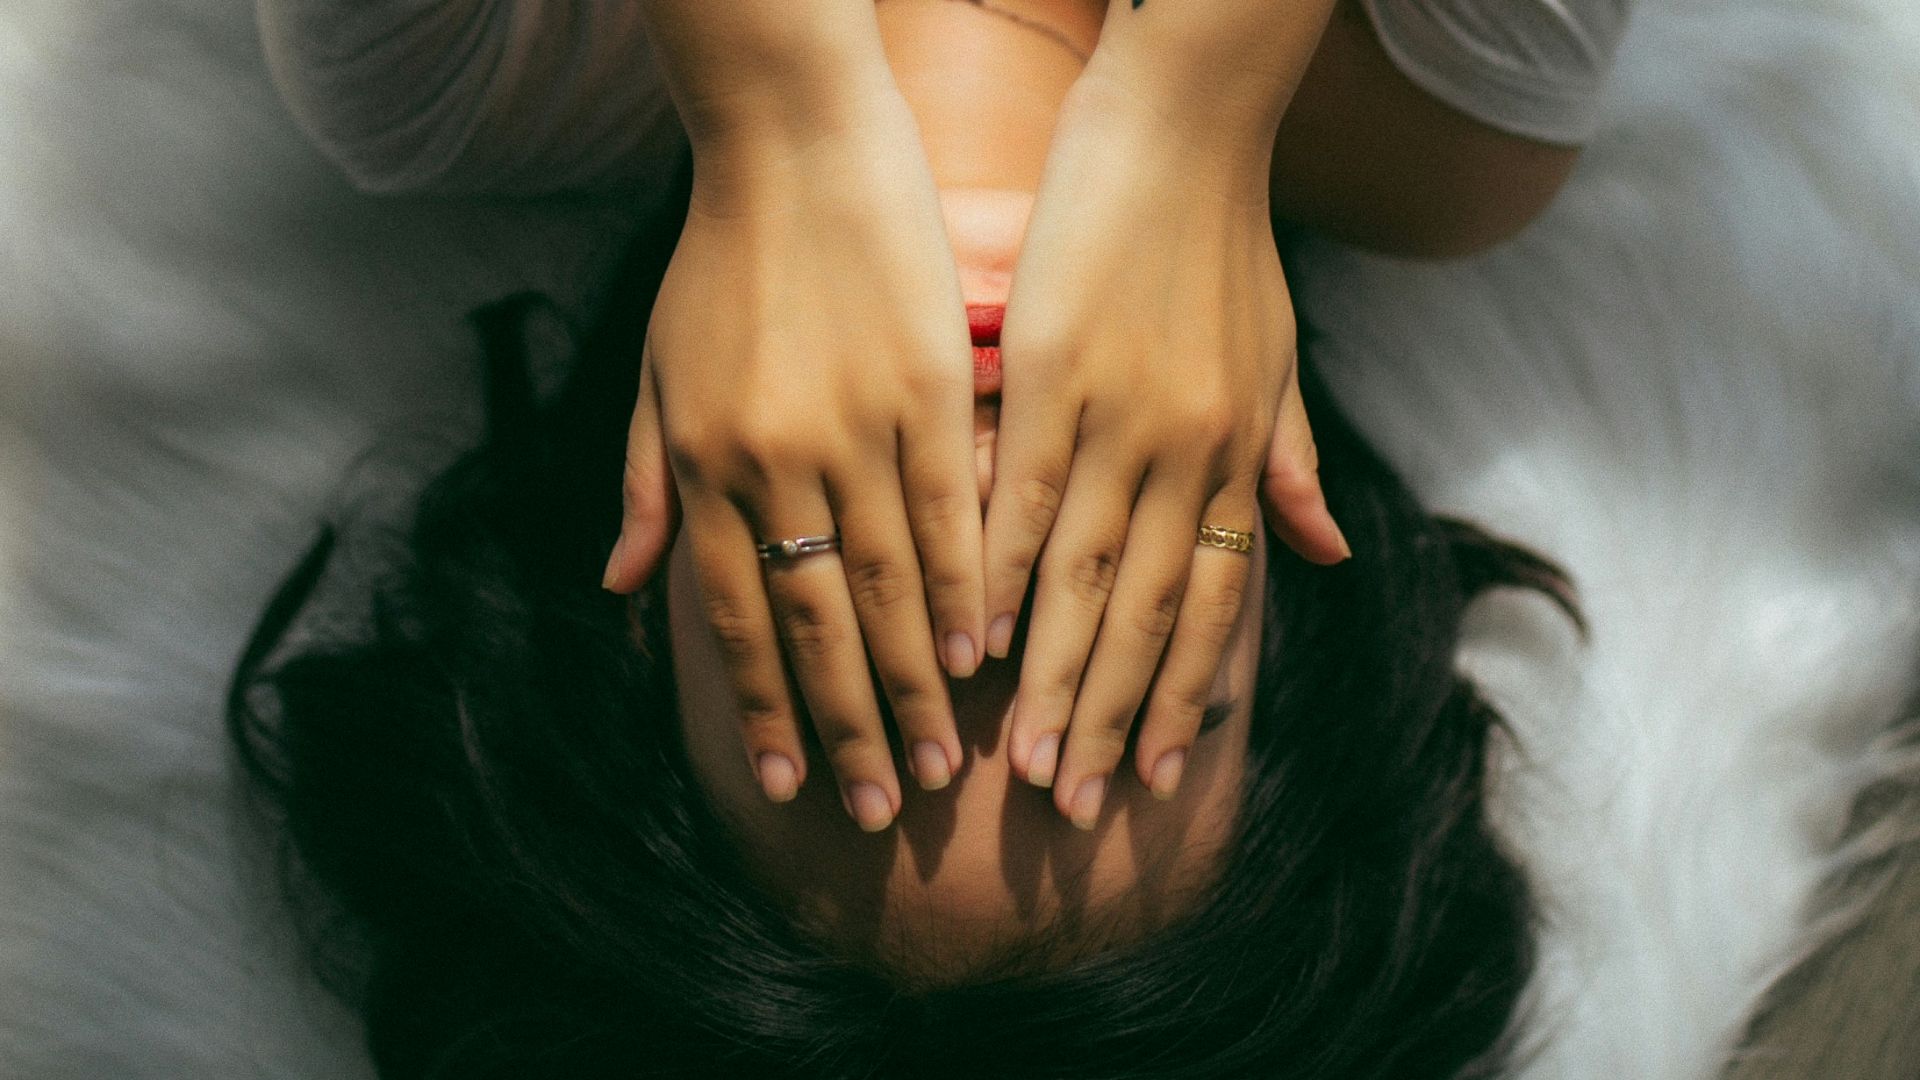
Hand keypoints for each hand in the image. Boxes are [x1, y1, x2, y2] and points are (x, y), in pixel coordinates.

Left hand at [603, 94, 984, 830]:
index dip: (760, 704)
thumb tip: (625, 592)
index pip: (731, 616)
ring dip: (914, 679)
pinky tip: (982, 648)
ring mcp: (854, 425)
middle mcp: (774, 460)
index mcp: (703, 462)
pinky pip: (948, 507)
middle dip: (847, 725)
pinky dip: (965, 585)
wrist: (792, 145)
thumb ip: (646, 486)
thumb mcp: (656, 374)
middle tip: (883, 809)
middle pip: (815, 621)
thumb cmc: (719, 263)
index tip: (783, 782)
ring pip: (888, 581)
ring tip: (942, 758)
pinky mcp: (926, 386)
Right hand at [984, 77, 1348, 829]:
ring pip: (1084, 576)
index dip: (1184, 696)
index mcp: (1235, 453)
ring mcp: (1120, 417)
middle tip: (1077, 806)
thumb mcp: (1279, 359)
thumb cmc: (1227, 242)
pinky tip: (969, 636)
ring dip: (1051, 676)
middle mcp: (1187, 453)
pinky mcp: (1054, 373)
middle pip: (1147, 613)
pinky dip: (996, 571)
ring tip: (1020, 761)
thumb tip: (1327, 557)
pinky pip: (1022, 493)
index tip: (1156, 778)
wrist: (1187, 125)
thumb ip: (1291, 462)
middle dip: (1113, 717)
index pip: (1212, 605)